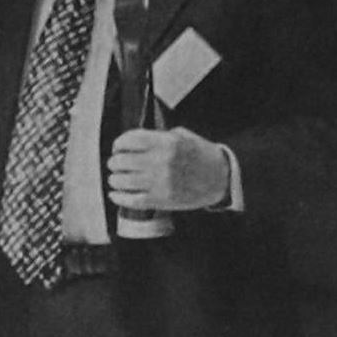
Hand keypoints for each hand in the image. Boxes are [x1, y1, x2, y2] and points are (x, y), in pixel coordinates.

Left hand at [107, 127, 229, 210]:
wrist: (222, 177)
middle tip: (114, 164)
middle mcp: (162, 162)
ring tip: (115, 178)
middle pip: (123, 161)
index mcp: (167, 143)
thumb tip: (132, 141)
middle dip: (115, 162)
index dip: (119, 144)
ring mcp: (161, 182)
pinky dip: (120, 198)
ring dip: (115, 179)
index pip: (130, 140)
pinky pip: (133, 200)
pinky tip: (115, 194)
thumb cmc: (201, 155)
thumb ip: (158, 136)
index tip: (118, 147)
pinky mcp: (162, 199)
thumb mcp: (182, 136)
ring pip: (123, 181)